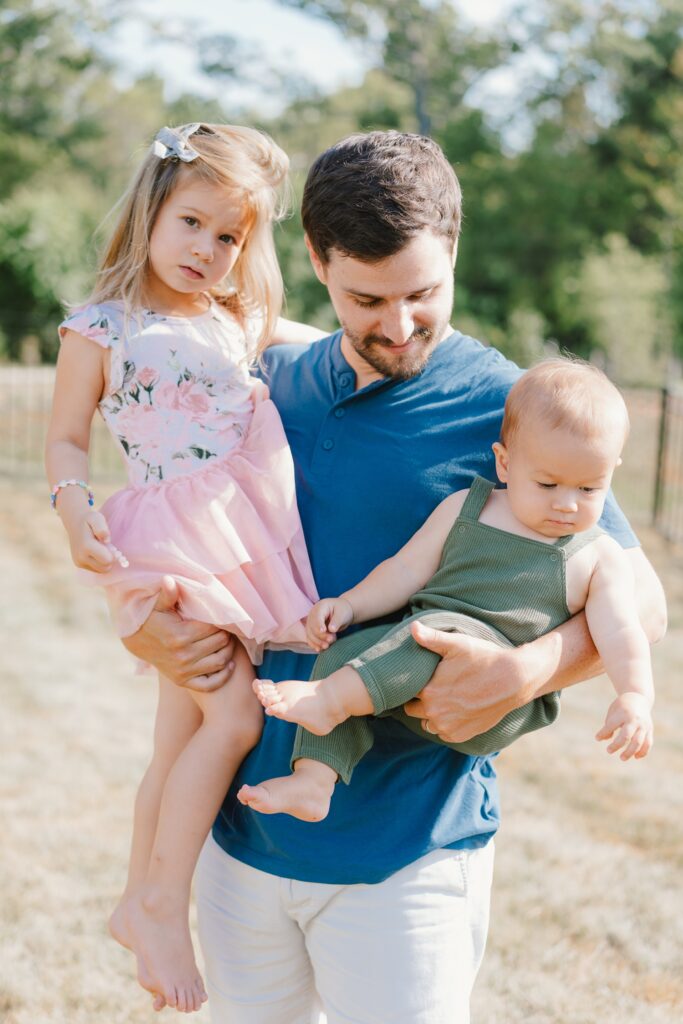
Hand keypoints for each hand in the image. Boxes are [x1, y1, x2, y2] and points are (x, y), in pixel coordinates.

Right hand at [68, 510, 113, 571]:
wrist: (74, 523)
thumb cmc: (89, 520)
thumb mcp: (96, 518)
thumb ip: (102, 528)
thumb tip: (107, 540)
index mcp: (87, 546)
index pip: (108, 560)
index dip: (114, 554)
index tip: (112, 546)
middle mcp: (81, 557)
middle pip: (105, 567)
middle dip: (110, 559)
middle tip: (107, 547)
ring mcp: (79, 562)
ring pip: (101, 570)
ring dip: (105, 561)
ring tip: (101, 549)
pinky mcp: (79, 564)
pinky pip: (96, 569)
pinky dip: (100, 562)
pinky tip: (96, 552)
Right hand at [122, 577, 236, 690]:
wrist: (137, 642)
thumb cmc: (151, 619)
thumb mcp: (157, 606)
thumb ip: (167, 594)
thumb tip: (169, 579)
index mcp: (180, 636)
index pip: (213, 628)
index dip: (222, 621)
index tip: (223, 616)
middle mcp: (183, 655)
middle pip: (219, 643)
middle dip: (226, 634)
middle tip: (228, 628)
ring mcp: (184, 671)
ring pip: (219, 662)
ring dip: (229, 651)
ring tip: (228, 641)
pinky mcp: (183, 681)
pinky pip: (210, 684)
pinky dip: (223, 676)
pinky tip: (228, 665)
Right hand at [305, 597, 353, 651]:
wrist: (341, 612)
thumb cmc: (342, 611)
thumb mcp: (342, 614)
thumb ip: (336, 621)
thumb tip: (331, 630)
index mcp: (320, 607)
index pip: (317, 617)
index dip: (319, 625)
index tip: (324, 631)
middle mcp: (312, 615)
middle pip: (312, 627)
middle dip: (321, 636)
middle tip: (331, 640)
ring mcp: (311, 623)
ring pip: (310, 635)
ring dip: (317, 642)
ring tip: (327, 646)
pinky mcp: (312, 631)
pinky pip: (310, 639)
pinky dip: (314, 645)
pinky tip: (320, 650)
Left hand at [403, 620, 526, 741]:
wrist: (513, 680)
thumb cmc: (484, 659)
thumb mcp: (457, 644)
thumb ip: (431, 638)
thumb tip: (413, 627)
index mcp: (428, 691)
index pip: (406, 691)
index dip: (413, 684)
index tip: (422, 677)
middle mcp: (434, 713)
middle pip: (412, 710)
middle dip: (419, 700)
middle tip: (434, 688)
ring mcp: (447, 727)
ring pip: (427, 723)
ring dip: (431, 714)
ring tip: (444, 699)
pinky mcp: (461, 736)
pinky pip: (443, 733)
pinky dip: (447, 724)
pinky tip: (456, 710)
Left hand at [595, 692, 652, 759]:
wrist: (639, 698)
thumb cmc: (622, 706)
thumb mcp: (613, 711)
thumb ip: (609, 725)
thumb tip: (605, 739)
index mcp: (623, 713)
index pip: (611, 725)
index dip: (603, 733)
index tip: (597, 738)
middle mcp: (634, 720)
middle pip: (626, 736)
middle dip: (617, 745)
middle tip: (608, 751)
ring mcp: (644, 725)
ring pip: (639, 742)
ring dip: (630, 752)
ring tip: (622, 758)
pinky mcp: (650, 730)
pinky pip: (648, 743)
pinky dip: (643, 751)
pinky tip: (636, 757)